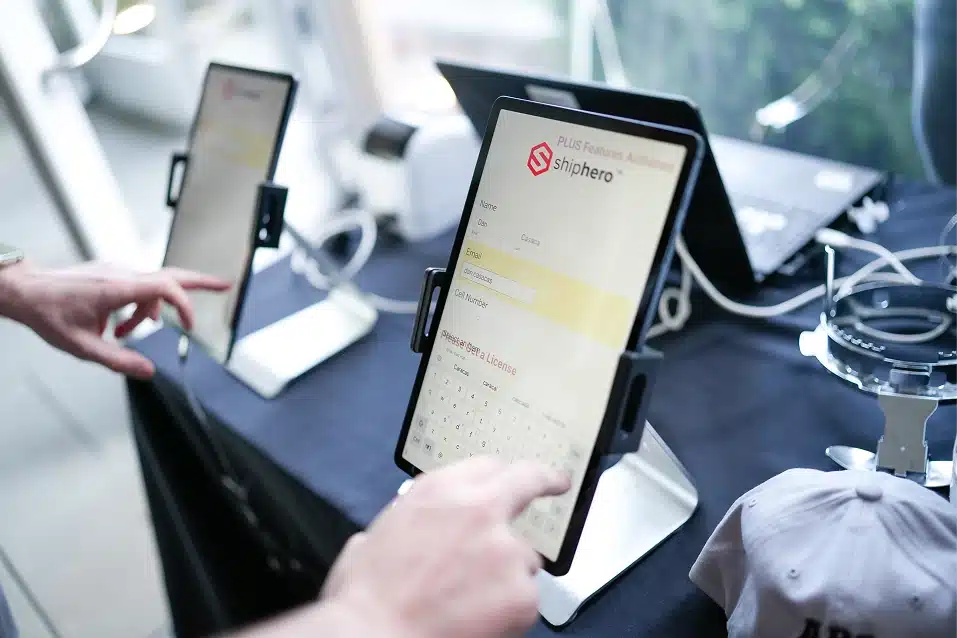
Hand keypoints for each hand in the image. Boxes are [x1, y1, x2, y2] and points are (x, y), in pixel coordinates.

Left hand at [0, 261, 229, 378]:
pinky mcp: (111, 270)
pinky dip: (139, 306)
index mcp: (117, 288)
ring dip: (150, 312)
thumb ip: (119, 361)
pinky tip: (119, 325)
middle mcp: (121, 274)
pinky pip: (138, 286)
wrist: (24, 290)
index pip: (165, 286)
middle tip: (226, 284)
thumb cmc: (49, 314)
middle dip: (201, 282)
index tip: (190, 326)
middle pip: (172, 274)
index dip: (184, 305)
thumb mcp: (83, 347)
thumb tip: (149, 372)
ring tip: (126, 334)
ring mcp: (116, 269)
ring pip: (151, 288)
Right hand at [321, 457, 570, 637]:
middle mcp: (479, 510)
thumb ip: (410, 520)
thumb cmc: (366, 596)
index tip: (512, 476)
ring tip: (472, 599)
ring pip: (524, 556)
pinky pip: (526, 598)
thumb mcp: (376, 534)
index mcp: (440, 491)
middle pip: (527, 482)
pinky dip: (510, 611)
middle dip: (544, 479)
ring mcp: (506, 550)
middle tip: (556, 482)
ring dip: (508, 572)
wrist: (374, 636)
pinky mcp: (522, 592)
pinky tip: (479, 620)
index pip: (487, 466)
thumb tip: (411, 531)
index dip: (500, 475)